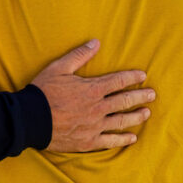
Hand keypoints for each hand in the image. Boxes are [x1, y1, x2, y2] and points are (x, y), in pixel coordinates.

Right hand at [31, 40, 153, 151]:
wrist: (31, 119)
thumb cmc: (43, 92)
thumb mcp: (59, 68)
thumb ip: (79, 55)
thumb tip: (96, 42)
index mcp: (92, 89)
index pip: (118, 81)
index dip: (132, 78)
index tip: (143, 76)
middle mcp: (98, 108)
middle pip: (124, 101)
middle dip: (140, 96)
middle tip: (152, 95)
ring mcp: (95, 126)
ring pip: (121, 121)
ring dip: (136, 116)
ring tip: (146, 113)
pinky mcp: (88, 141)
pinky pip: (110, 141)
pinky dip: (122, 139)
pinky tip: (132, 138)